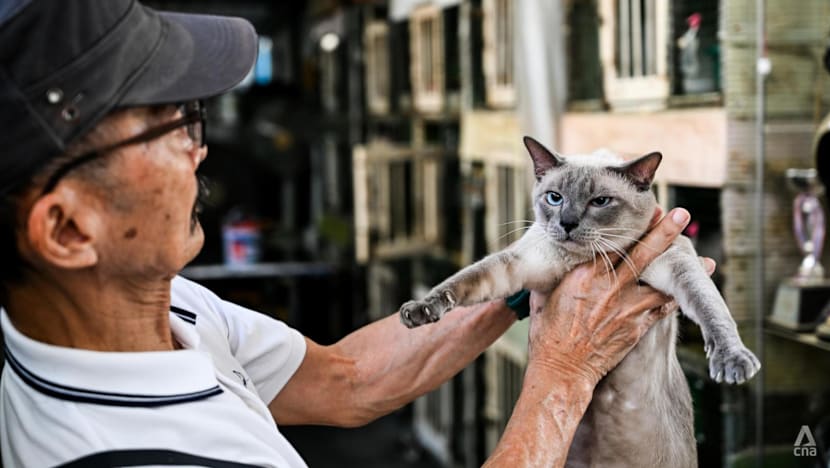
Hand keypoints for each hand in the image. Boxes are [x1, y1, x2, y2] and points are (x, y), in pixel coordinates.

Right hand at [527, 208, 692, 385]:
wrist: (562, 370)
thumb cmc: (548, 333)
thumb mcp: (545, 295)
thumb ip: (557, 274)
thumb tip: (558, 258)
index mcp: (586, 275)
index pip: (614, 242)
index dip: (634, 226)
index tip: (648, 211)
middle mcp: (610, 287)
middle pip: (643, 254)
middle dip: (664, 232)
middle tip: (681, 214)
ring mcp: (626, 308)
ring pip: (661, 284)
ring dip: (684, 272)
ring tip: (706, 261)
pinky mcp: (636, 328)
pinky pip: (662, 310)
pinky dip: (675, 300)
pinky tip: (688, 293)